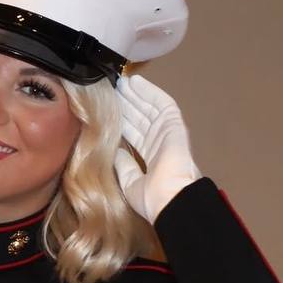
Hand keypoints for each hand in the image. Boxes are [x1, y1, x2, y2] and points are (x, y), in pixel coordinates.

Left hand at [114, 74, 201, 223]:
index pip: (135, 134)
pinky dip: (150, 92)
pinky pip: (162, 104)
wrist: (171, 199)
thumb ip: (124, 166)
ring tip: (121, 82)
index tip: (109, 110)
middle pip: (142, 118)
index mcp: (152, 159)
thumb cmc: (152, 198)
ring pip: (150, 108)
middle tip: (113, 90)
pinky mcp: (174, 125)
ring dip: (137, 94)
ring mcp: (168, 133)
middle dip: (128, 104)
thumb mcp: (130, 183)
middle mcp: (160, 144)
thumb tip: (115, 152)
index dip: (123, 121)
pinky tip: (137, 82)